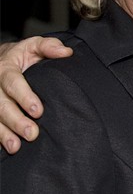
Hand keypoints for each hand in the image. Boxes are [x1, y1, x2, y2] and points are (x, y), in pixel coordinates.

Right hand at [0, 36, 71, 152]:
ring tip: (16, 146)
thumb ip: (49, 47)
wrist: (0, 60)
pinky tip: (5, 147)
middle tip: (31, 133)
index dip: (24, 97)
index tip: (38, 111)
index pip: (13, 82)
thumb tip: (66, 52)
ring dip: (3, 133)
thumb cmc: (22, 55)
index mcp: (5, 68)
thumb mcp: (34, 46)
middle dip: (15, 120)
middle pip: (1, 104)